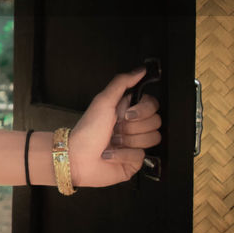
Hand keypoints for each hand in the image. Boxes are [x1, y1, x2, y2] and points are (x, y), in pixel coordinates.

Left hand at [68, 67, 161, 187]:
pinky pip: (141, 156)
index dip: (143, 110)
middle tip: (116, 128)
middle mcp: (133, 126)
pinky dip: (122, 155)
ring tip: (113, 141)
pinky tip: (111, 154)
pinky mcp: (134, 161)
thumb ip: (121, 83)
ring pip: (152, 139)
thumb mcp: (103, 101)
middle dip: (132, 127)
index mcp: (127, 110)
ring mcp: (135, 144)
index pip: (153, 105)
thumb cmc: (87, 130)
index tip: (127, 114)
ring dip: (128, 140)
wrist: (77, 158)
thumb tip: (140, 70)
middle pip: (156, 122)